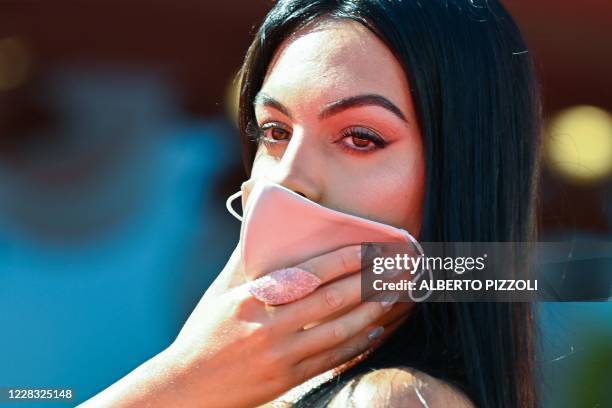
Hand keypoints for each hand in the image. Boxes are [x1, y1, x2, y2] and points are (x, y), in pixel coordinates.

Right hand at [80, 243, 411, 407]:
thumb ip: (247, 254)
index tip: (373, 248)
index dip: (345, 260)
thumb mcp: (222, 291)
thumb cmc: (206, 332)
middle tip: (398, 269)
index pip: (309, 274)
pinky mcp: (288, 379)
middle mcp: (269, 326)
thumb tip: (257, 210)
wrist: (188, 387)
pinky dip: (357, 344)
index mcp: (253, 298)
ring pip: (339, 332)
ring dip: (372, 312)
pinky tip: (376, 330)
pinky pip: (332, 360)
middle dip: (370, 283)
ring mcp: (281, 356)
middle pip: (332, 302)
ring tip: (396, 296)